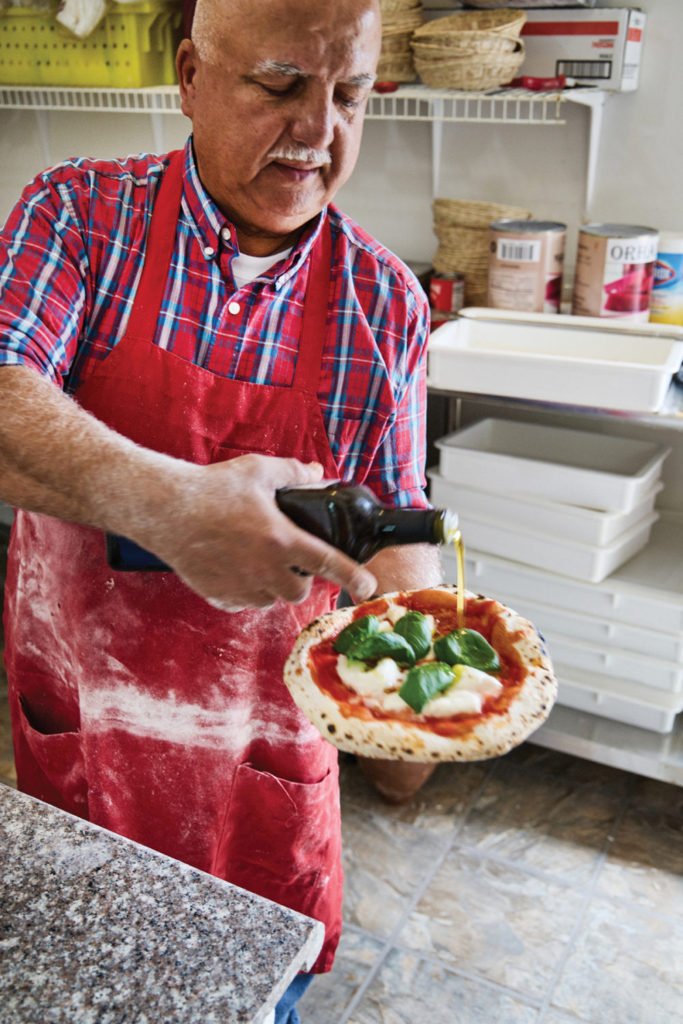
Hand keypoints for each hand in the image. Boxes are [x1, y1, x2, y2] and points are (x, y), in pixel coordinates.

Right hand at [139, 454, 377, 610]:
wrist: (164, 510)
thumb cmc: (210, 489)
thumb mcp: (258, 471)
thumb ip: (293, 473)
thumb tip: (317, 473)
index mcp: (281, 540)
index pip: (330, 564)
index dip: (354, 577)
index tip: (369, 586)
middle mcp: (264, 570)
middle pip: (300, 590)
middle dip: (301, 577)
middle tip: (288, 556)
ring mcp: (241, 587)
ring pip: (272, 599)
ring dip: (273, 585)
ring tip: (258, 559)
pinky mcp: (219, 596)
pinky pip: (244, 602)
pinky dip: (246, 590)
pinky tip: (234, 566)